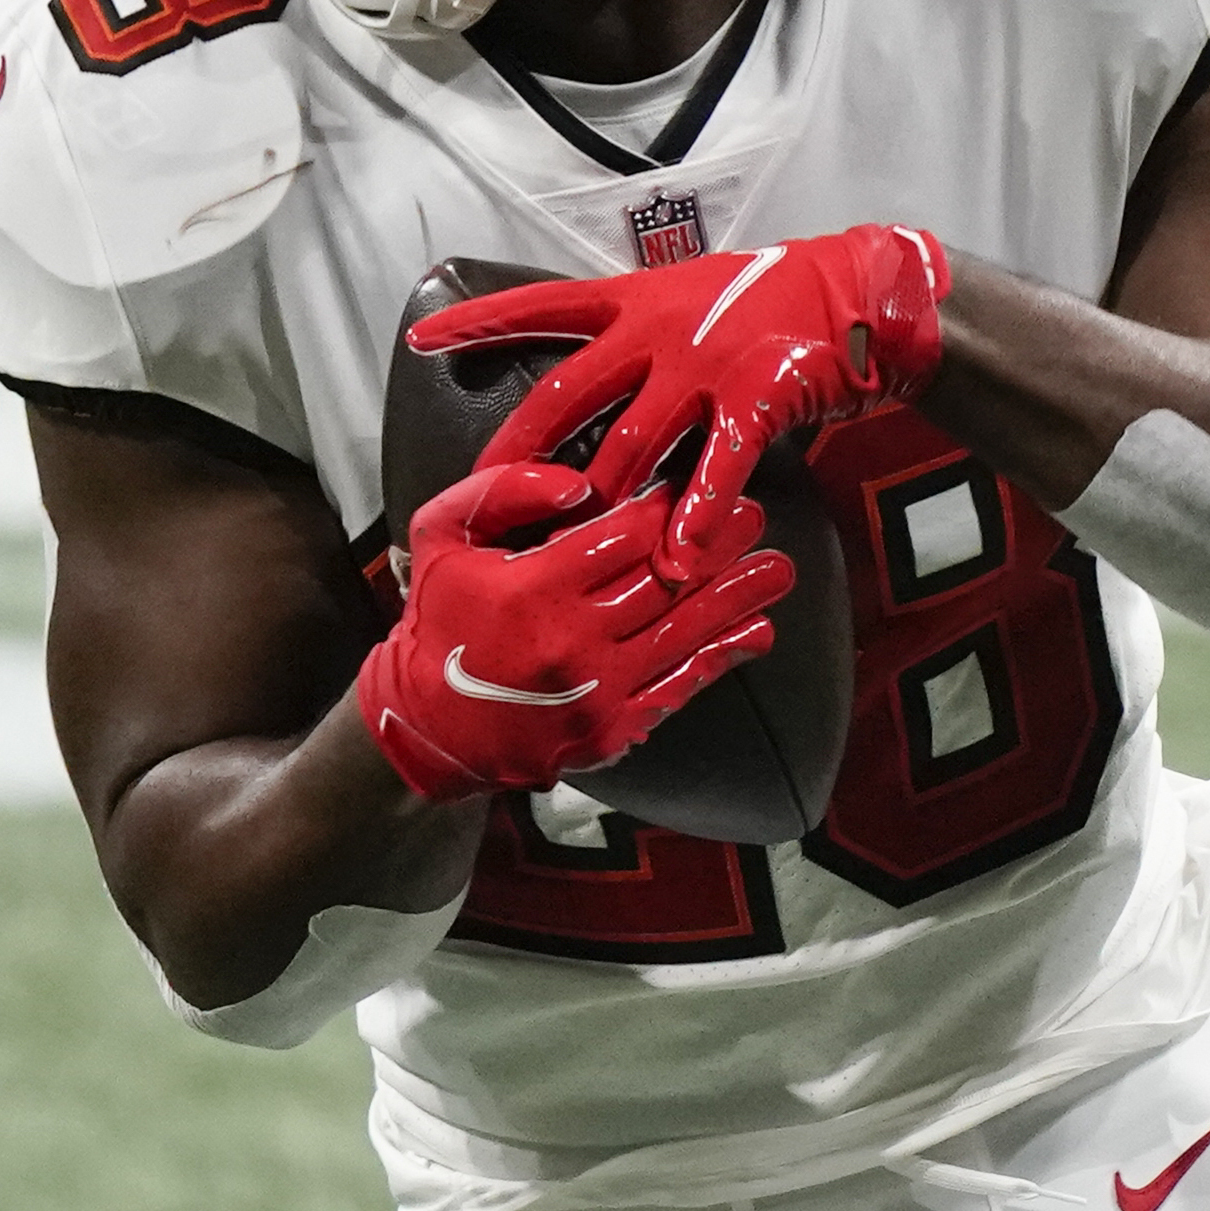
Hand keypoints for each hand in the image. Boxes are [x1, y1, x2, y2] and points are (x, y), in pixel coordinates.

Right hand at [353, 464, 792, 802]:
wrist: (430, 725)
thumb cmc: (441, 618)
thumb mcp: (441, 537)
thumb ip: (501, 493)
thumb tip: (577, 483)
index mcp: (532, 589)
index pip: (624, 535)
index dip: (666, 506)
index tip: (691, 486)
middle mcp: (572, 640)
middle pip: (667, 579)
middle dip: (718, 544)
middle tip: (755, 515)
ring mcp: (599, 689)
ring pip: (687, 630)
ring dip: (740, 596)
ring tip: (779, 568)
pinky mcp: (615, 726)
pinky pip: (682, 684)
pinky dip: (725, 655)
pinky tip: (757, 630)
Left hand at [416, 225, 949, 571]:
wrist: (861, 290)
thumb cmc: (777, 300)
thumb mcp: (696, 298)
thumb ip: (644, 338)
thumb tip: (601, 379)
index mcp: (638, 300)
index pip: (545, 306)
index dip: (482, 321)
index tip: (423, 337)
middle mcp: (660, 329)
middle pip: (567, 395)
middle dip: (521, 450)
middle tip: (485, 495)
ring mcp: (707, 363)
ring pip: (633, 442)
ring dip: (603, 499)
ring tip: (574, 543)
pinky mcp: (757, 394)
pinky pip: (718, 464)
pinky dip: (697, 513)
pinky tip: (681, 554)